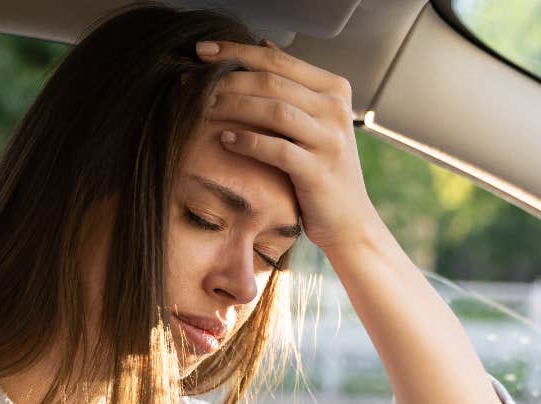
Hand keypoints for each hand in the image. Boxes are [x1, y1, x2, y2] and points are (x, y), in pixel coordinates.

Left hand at [196, 39, 378, 251]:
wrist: (349, 222)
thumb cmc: (323, 172)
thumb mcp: (314, 123)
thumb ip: (294, 87)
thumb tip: (264, 45)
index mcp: (334, 90)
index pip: (278, 60)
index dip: (236, 52)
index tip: (202, 51)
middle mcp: (336, 110)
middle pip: (273, 81)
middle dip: (226, 78)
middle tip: (192, 81)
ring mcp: (331, 140)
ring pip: (275, 110)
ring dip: (233, 106)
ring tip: (202, 108)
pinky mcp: (319, 171)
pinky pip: (278, 150)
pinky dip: (249, 142)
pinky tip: (225, 140)